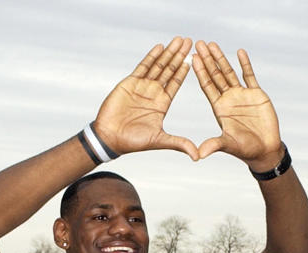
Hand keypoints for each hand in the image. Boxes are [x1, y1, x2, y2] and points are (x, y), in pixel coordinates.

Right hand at [94, 37, 198, 160]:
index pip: (176, 83)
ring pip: (158, 66)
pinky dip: (151, 57)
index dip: (185, 71)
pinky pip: (143, 67)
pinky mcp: (130, 83)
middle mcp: (153, 93)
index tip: (196, 59)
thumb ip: (179, 144)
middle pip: (170, 70)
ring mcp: (142, 87)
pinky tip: (160, 47)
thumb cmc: (133, 142)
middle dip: (180, 56)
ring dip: (168, 53)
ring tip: (179, 40)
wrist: (109, 137)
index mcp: (162, 104)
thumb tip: (198, 156)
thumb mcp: (159, 141)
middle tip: (190, 42)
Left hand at [192, 41, 282, 167]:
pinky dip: (245, 64)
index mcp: (218, 108)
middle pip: (215, 75)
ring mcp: (241, 95)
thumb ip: (214, 145)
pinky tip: (239, 52)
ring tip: (212, 44)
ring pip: (229, 72)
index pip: (207, 86)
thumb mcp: (228, 145)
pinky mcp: (255, 93)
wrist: (264, 149)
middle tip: (198, 44)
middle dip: (207, 60)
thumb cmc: (244, 149)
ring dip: (221, 58)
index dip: (200, 72)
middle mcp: (227, 99)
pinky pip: (249, 75)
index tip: (193, 58)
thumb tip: (198, 155)